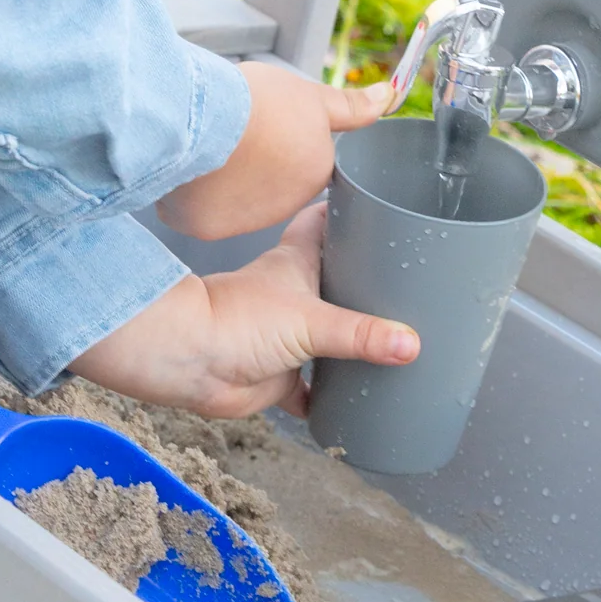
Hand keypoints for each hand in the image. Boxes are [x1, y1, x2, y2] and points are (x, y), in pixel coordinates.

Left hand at [69, 204, 417, 415]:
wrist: (190, 362)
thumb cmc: (238, 320)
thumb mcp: (311, 320)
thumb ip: (361, 333)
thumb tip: (411, 342)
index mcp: (297, 262)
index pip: (324, 220)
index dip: (347, 209)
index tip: (378, 201)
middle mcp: (293, 293)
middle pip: (332, 277)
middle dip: (361, 279)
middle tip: (404, 280)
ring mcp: (285, 333)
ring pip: (325, 332)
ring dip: (349, 338)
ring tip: (392, 339)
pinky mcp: (278, 373)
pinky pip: (310, 387)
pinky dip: (328, 395)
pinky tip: (354, 400)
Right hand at [157, 59, 391, 241]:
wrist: (206, 121)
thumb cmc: (257, 103)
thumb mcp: (310, 97)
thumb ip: (348, 107)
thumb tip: (386, 98)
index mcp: (314, 171)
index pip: (302, 163)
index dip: (282, 143)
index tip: (267, 130)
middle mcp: (285, 205)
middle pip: (267, 184)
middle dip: (253, 164)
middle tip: (237, 134)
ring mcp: (247, 219)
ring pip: (233, 199)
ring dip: (225, 180)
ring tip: (214, 147)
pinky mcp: (211, 227)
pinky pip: (203, 212)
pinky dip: (195, 195)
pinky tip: (192, 170)